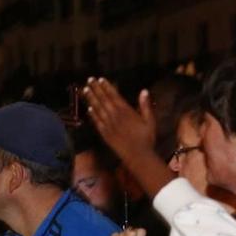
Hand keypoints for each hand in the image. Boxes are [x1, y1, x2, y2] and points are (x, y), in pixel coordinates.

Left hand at [84, 78, 170, 194]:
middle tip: (89, 80)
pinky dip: (92, 114)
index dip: (107, 87)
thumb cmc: (146, 139)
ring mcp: (108, 125)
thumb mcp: (150, 121)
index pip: (114, 96)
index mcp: (126, 111)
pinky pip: (97, 122)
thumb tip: (144, 91)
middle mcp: (115, 116)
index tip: (100, 79)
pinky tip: (88, 108)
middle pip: (103, 100)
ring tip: (85, 89)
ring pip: (98, 109)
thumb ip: (145, 106)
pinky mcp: (105, 134)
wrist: (138, 156)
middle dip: (96, 89)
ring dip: (91, 99)